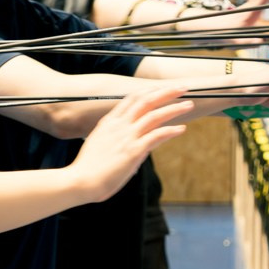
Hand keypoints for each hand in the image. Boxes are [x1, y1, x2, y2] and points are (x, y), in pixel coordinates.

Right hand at [70, 87, 191, 199]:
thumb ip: (115, 141)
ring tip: (188, 104)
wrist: (79, 181)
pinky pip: (156, 136)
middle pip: (146, 101)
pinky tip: (181, 129)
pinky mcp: (133, 151)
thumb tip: (132, 146)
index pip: (131, 99)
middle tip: (182, 87)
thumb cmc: (88, 169)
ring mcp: (126, 137)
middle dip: (166, 92)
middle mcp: (119, 125)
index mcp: (109, 122)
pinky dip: (170, 131)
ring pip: (154, 115)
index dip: (149, 91)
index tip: (162, 88)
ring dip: (174, 108)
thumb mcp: (99, 146)